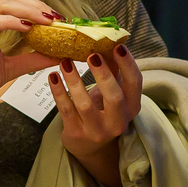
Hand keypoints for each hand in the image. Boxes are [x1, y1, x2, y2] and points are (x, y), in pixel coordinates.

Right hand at [0, 0, 62, 136]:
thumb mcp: (9, 69)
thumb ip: (31, 60)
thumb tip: (58, 55)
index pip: (14, 4)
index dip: (37, 6)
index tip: (59, 17)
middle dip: (36, 5)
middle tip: (58, 17)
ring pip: (2, 6)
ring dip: (28, 10)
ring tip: (48, 20)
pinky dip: (10, 22)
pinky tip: (28, 28)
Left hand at [48, 45, 142, 159]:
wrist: (88, 146)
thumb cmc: (102, 112)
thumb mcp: (112, 93)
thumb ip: (114, 69)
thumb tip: (111, 40)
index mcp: (131, 107)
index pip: (135, 83)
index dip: (128, 63)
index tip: (118, 46)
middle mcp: (117, 121)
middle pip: (114, 97)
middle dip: (103, 74)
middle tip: (92, 55)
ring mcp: (96, 130)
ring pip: (85, 104)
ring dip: (74, 80)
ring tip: (64, 61)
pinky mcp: (76, 133)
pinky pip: (65, 109)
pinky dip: (58, 91)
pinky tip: (53, 76)